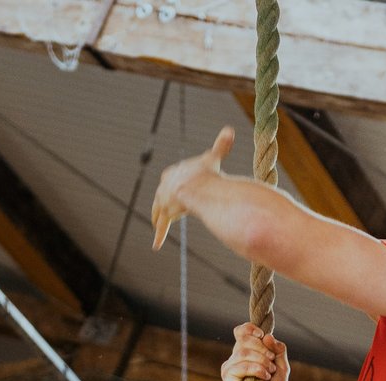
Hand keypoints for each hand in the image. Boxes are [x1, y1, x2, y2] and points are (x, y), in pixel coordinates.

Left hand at [151, 126, 234, 250]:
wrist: (197, 187)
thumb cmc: (206, 173)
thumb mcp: (213, 157)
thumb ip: (221, 145)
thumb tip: (230, 130)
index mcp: (173, 172)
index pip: (170, 179)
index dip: (174, 185)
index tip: (176, 190)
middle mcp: (164, 186)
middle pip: (161, 196)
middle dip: (163, 203)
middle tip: (166, 210)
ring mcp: (163, 201)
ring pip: (159, 213)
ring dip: (159, 220)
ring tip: (158, 228)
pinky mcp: (165, 214)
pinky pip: (161, 227)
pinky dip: (159, 235)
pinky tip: (155, 245)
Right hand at [220, 323, 289, 380]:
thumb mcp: (282, 366)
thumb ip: (278, 349)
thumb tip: (267, 336)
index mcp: (247, 351)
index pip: (241, 332)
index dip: (250, 329)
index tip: (262, 335)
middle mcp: (236, 357)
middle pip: (244, 340)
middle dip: (262, 349)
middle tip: (272, 361)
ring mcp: (230, 367)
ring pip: (243, 352)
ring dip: (261, 361)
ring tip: (270, 372)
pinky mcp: (227, 377)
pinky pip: (241, 366)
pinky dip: (256, 369)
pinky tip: (265, 377)